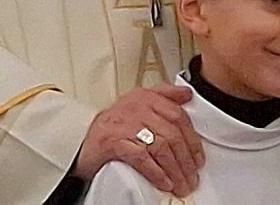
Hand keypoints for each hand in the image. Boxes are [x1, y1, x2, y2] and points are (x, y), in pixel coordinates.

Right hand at [73, 83, 203, 194]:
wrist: (80, 143)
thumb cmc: (112, 127)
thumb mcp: (137, 104)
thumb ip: (162, 96)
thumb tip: (187, 94)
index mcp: (143, 97)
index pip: (178, 115)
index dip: (193, 140)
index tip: (199, 159)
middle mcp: (134, 107)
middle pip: (171, 134)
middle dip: (186, 160)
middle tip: (192, 177)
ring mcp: (123, 124)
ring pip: (160, 147)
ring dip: (175, 170)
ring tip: (181, 184)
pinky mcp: (113, 142)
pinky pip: (141, 157)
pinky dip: (156, 172)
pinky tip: (164, 182)